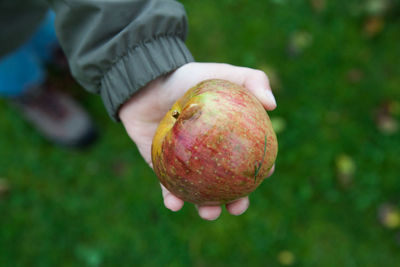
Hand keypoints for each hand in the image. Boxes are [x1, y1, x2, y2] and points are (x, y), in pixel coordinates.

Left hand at [119, 62, 276, 219]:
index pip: (248, 157)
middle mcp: (208, 153)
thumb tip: (272, 106)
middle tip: (237, 207)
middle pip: (227, 183)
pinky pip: (168, 188)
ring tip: (209, 213)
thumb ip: (251, 80)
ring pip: (201, 193)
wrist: (144, 82)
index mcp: (226, 137)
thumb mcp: (220, 74)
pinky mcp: (162, 168)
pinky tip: (174, 204)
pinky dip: (172, 199)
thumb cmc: (185, 78)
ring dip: (207, 208)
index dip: (259, 169)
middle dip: (236, 200)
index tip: (264, 175)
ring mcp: (186, 163)